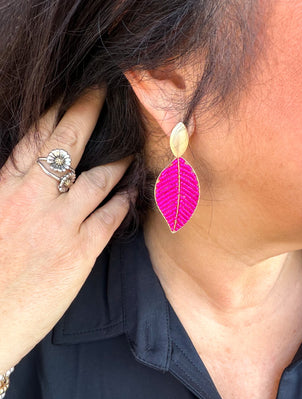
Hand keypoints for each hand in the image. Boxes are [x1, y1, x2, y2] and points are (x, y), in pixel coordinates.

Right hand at [0, 88, 133, 371]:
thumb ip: (8, 188)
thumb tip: (29, 171)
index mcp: (5, 187)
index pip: (35, 137)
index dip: (57, 109)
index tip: (74, 90)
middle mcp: (33, 197)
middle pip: (68, 142)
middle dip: (89, 110)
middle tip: (107, 91)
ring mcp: (60, 223)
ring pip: (99, 177)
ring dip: (119, 158)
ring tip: (133, 146)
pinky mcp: (80, 251)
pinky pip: (111, 216)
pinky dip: (125, 200)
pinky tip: (134, 189)